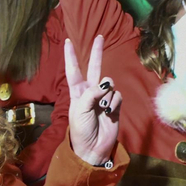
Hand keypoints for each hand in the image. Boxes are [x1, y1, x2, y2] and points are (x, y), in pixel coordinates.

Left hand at [65, 36, 121, 167]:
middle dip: (97, 53)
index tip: (68, 42)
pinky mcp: (115, 105)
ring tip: (103, 107)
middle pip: (94, 68)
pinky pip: (117, 95)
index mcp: (77, 92)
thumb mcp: (80, 110)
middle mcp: (90, 92)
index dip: (71, 56)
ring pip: (110, 83)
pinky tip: (110, 111)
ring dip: (107, 93)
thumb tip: (106, 85)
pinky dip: (114, 102)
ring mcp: (103, 98)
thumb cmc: (81, 130)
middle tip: (99, 37)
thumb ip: (91, 94)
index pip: (74, 71)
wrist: (93, 147)